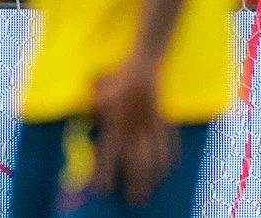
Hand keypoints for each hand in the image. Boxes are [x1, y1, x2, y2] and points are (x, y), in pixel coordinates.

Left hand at [89, 59, 175, 205]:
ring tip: (152, 189)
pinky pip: (169, 143)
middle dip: (136, 184)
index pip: (109, 155)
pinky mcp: (164, 119)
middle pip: (137, 164)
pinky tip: (169, 169)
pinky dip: (170, 157)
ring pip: (155, 158)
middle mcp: (134, 128)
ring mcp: (151, 125)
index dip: (105, 174)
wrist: (145, 60)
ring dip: (154, 176)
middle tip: (135, 201)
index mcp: (115, 122)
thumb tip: (91, 121)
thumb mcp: (98, 88)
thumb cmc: (117, 74)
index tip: (102, 190)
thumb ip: (94, 106)